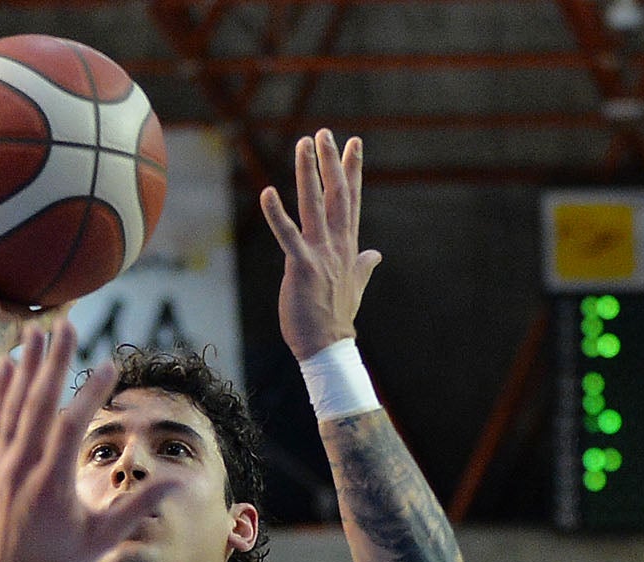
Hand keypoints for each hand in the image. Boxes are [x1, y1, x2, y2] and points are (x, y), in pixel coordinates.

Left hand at [0, 323, 183, 561]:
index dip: (90, 393)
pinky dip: (0, 390)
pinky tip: (9, 365)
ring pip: (12, 405)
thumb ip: (138, 506)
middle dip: (54, 361)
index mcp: (52, 485)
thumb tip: (176, 482)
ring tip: (38, 329)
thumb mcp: (104, 539)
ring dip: (27, 365)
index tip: (110, 365)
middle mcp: (20, 468)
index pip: (71, 427)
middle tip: (68, 324)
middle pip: (37, 404)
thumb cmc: (59, 560)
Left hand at [260, 130, 378, 358]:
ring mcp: (320, 254)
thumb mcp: (355, 286)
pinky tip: (267, 191)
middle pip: (337, 195)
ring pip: (315, 205)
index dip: (352, 170)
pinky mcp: (301, 267)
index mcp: (347, 247)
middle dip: (331, 162)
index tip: (354, 143)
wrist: (328, 347)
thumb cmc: (337, 319)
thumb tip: (376, 254)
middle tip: (326, 132)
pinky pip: (287, 235)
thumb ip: (364, 265)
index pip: (350, 201)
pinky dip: (277, 214)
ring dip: (309, 172)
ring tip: (304, 143)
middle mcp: (336, 245)